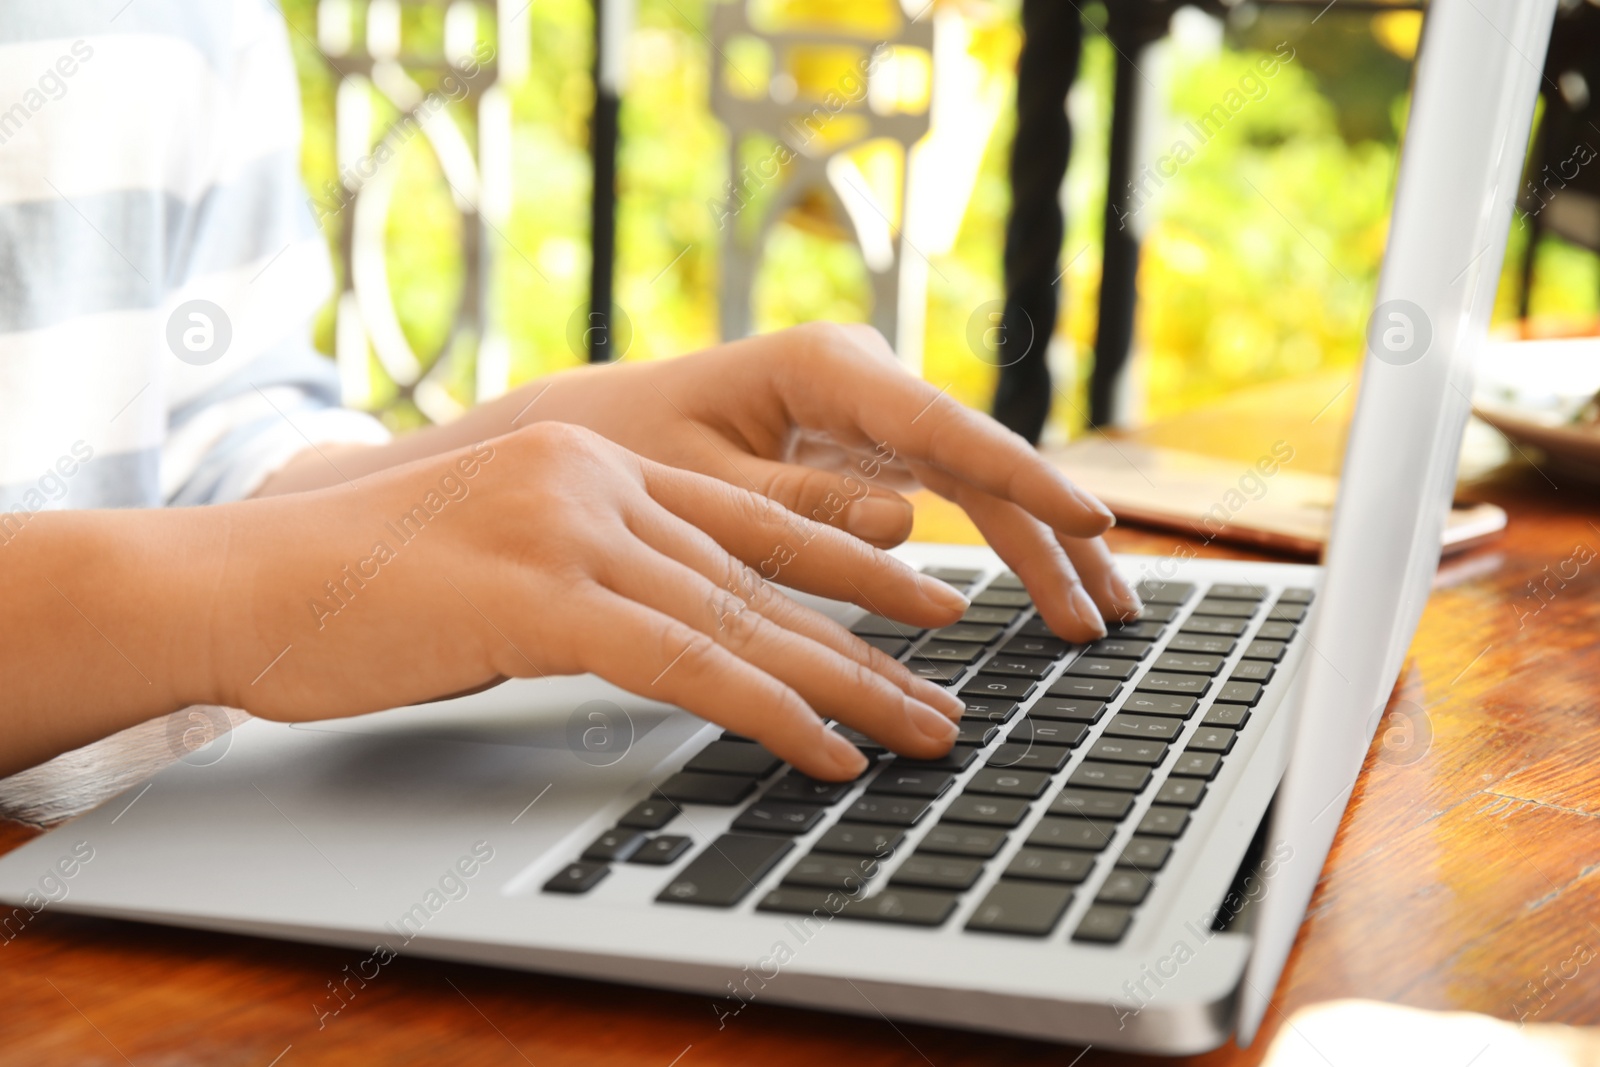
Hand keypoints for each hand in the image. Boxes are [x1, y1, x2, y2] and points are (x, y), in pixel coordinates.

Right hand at [206, 424, 971, 778]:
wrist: (240, 580)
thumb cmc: (361, 587)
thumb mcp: (499, 558)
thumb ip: (591, 569)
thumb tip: (669, 626)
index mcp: (593, 459)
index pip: (748, 513)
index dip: (847, 556)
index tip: (921, 591)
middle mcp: (596, 477)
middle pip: (766, 566)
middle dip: (873, 629)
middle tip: (951, 677)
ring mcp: (569, 528)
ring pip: (744, 616)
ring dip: (847, 684)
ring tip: (921, 731)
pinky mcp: (540, 594)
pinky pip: (687, 663)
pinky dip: (769, 714)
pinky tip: (827, 753)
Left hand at [502, 323, 1139, 639]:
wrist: (596, 432)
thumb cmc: (632, 445)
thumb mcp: (698, 484)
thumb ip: (797, 506)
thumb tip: (906, 523)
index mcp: (823, 366)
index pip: (940, 427)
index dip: (1022, 478)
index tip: (1087, 519)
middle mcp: (866, 380)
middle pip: (981, 460)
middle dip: (1050, 535)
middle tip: (1106, 610)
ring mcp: (878, 416)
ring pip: (981, 485)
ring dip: (1041, 551)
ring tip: (1099, 619)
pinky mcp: (876, 452)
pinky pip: (957, 500)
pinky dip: (1001, 550)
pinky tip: (1051, 593)